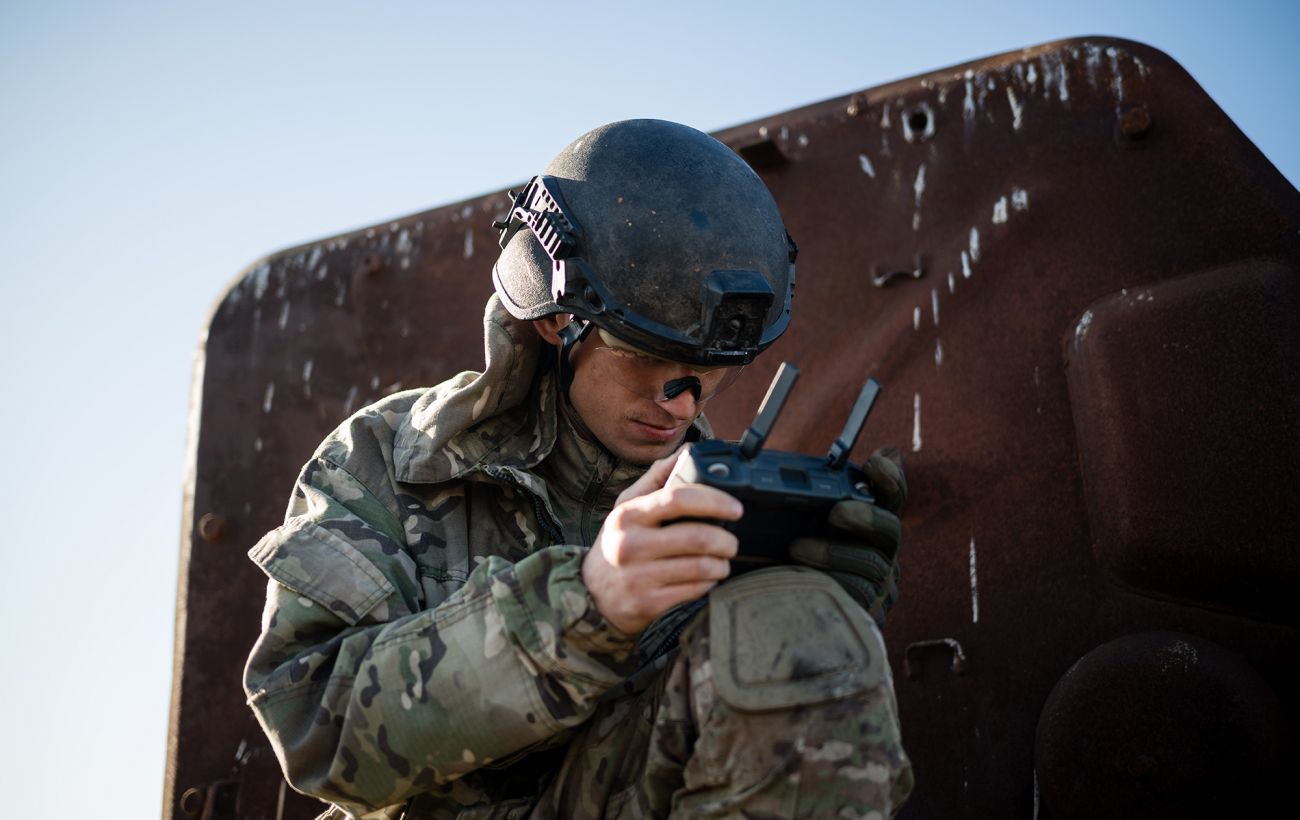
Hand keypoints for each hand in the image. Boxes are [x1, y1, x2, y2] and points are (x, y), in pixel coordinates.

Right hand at [583, 448, 742, 634]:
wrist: (590, 594)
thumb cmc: (617, 545)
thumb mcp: (626, 508)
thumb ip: (656, 479)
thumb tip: (686, 453)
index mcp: (628, 515)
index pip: (677, 499)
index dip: (714, 501)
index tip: (735, 508)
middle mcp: (630, 545)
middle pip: (696, 537)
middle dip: (726, 540)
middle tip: (732, 542)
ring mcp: (638, 576)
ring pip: (700, 567)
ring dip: (721, 564)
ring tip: (722, 561)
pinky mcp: (648, 603)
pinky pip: (694, 590)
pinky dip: (708, 583)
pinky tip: (706, 578)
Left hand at [789, 449, 906, 625]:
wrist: (780, 608)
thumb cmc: (791, 558)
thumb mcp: (798, 522)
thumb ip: (814, 493)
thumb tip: (831, 461)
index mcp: (868, 524)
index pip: (891, 497)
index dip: (890, 479)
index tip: (876, 462)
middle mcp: (882, 551)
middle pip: (891, 529)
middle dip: (865, 517)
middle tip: (836, 512)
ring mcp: (880, 585)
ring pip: (872, 565)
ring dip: (834, 553)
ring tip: (797, 547)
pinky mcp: (868, 612)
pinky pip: (858, 594)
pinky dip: (830, 580)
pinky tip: (802, 575)